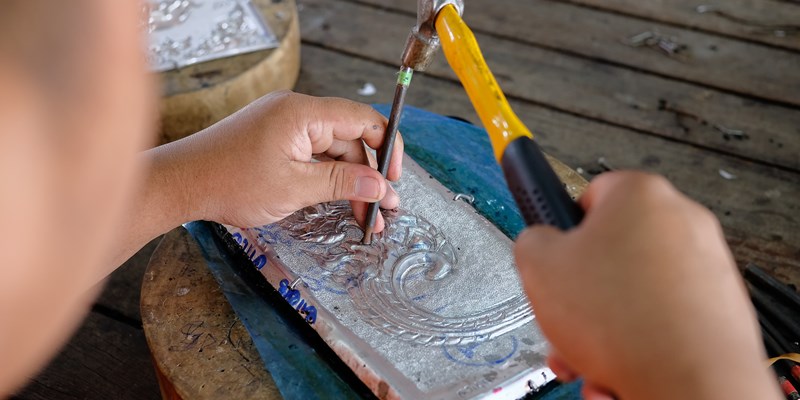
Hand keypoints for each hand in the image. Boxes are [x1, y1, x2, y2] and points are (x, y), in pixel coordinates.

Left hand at [152, 91, 401, 231]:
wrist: (180, 184)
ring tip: (362, 216)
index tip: (395, 179)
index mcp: (303, 113)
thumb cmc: (229, 182)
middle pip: (349, 139)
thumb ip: (342, 183)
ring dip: (348, 181)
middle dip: (368, 175)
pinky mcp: (274, 140)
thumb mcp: (294, 188)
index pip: (363, 120)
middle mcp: (296, 112)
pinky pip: (312, 155)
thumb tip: (381, 185)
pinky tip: (338, 202)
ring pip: (332, 151)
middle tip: (380, 211)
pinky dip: (326, 178)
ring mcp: (284, 126)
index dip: (387, 148)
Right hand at [513, 172, 780, 399]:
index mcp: (639, 193)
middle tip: (566, 317)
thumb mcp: (539, 267)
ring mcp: (707, 264)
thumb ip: (532, 240)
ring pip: (635, 292)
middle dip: (582, 292)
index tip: (554, 249)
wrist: (692, 383)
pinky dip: (639, 342)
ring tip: (590, 357)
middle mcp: (681, 220)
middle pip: (611, 251)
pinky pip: (664, 318)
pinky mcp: (721, 305)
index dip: (564, 229)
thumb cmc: (628, 323)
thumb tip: (538, 242)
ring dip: (605, 326)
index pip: (589, 194)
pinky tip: (620, 369)